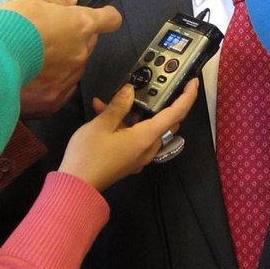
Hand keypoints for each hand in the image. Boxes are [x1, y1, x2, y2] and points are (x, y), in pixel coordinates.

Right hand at [0, 0, 121, 117]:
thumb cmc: (10, 30)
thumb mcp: (30, 3)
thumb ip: (55, 2)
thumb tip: (70, 0)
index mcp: (79, 25)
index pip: (109, 19)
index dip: (107, 16)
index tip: (102, 16)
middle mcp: (80, 53)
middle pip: (89, 43)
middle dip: (75, 38)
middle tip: (50, 35)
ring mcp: (70, 78)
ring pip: (75, 66)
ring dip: (63, 61)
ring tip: (35, 58)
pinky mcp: (55, 99)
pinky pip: (61, 89)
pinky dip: (51, 83)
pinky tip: (32, 77)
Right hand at [59, 79, 198, 191]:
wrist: (76, 186)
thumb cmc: (89, 154)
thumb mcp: (101, 124)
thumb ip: (119, 106)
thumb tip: (130, 90)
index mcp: (146, 137)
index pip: (176, 113)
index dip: (187, 96)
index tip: (193, 82)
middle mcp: (148, 148)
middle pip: (166, 122)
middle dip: (162, 103)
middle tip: (153, 87)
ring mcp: (139, 156)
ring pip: (147, 129)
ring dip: (133, 113)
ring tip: (109, 100)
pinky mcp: (129, 161)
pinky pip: (135, 138)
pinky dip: (124, 125)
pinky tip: (102, 113)